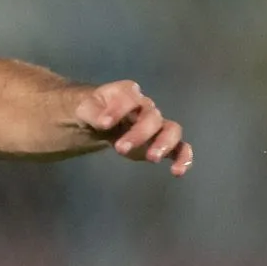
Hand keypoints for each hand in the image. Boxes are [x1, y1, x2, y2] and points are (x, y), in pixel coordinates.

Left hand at [75, 80, 192, 175]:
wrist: (97, 120)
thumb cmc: (92, 110)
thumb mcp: (84, 108)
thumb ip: (93, 113)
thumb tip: (104, 122)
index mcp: (127, 94)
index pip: (129, 96)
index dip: (119, 109)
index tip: (104, 124)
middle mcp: (146, 107)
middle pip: (152, 116)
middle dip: (139, 133)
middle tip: (120, 148)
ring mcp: (156, 125)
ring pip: (171, 130)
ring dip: (164, 143)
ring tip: (153, 158)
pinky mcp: (161, 143)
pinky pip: (180, 148)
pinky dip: (182, 158)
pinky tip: (177, 171)